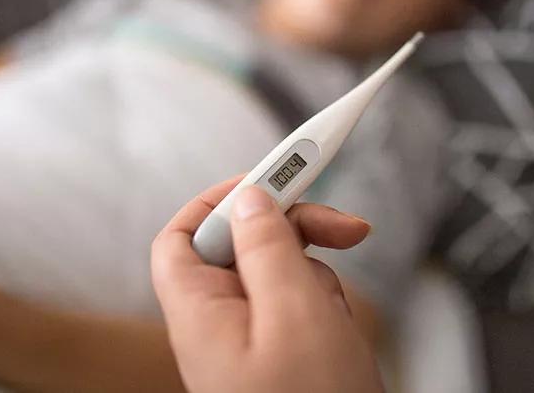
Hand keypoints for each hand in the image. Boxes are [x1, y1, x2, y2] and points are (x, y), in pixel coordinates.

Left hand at [151, 178, 384, 392]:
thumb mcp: (296, 313)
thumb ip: (268, 247)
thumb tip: (250, 199)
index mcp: (202, 312)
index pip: (184, 235)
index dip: (220, 199)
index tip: (269, 180)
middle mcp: (221, 323)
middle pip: (246, 246)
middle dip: (297, 233)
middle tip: (349, 228)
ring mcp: (255, 340)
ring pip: (286, 275)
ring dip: (320, 282)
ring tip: (338, 326)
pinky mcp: (285, 353)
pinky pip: (305, 306)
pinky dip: (330, 309)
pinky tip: (342, 340)